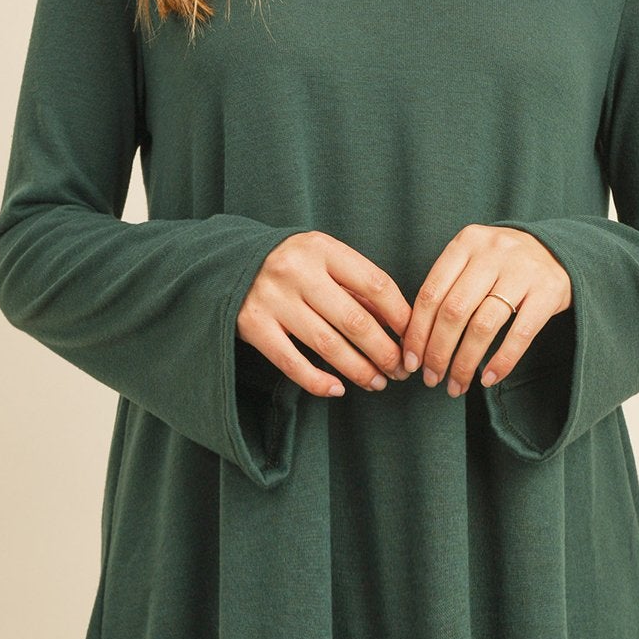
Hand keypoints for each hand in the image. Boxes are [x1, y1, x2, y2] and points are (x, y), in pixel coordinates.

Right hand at [237, 231, 412, 398]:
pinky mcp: (252, 325)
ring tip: (377, 383)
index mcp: (321, 248)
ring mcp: (272, 299)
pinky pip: (291, 362)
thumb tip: (398, 324)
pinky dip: (317, 381)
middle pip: (355, 320)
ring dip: (358, 370)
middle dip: (385, 352)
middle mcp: (296, 271)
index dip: (401, 316)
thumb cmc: (290, 264)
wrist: (226, 262)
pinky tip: (338, 390)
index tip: (412, 339)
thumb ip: (356, 285)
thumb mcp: (323, 259)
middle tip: (400, 371)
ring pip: (327, 345)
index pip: (375, 284)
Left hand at [401, 225, 571, 395]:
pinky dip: (501, 361)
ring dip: (465, 363)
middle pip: (453, 311)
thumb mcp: (473, 259)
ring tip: (456, 385)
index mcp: (466, 242)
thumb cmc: (503, 264)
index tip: (410, 361)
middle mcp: (493, 252)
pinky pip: (520, 334)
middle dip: (438, 352)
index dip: (417, 332)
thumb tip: (414, 339)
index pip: (430, 293)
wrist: (559, 250)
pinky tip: (488, 379)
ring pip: (483, 325)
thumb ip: (447, 287)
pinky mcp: (549, 291)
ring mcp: (523, 271)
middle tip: (431, 378)